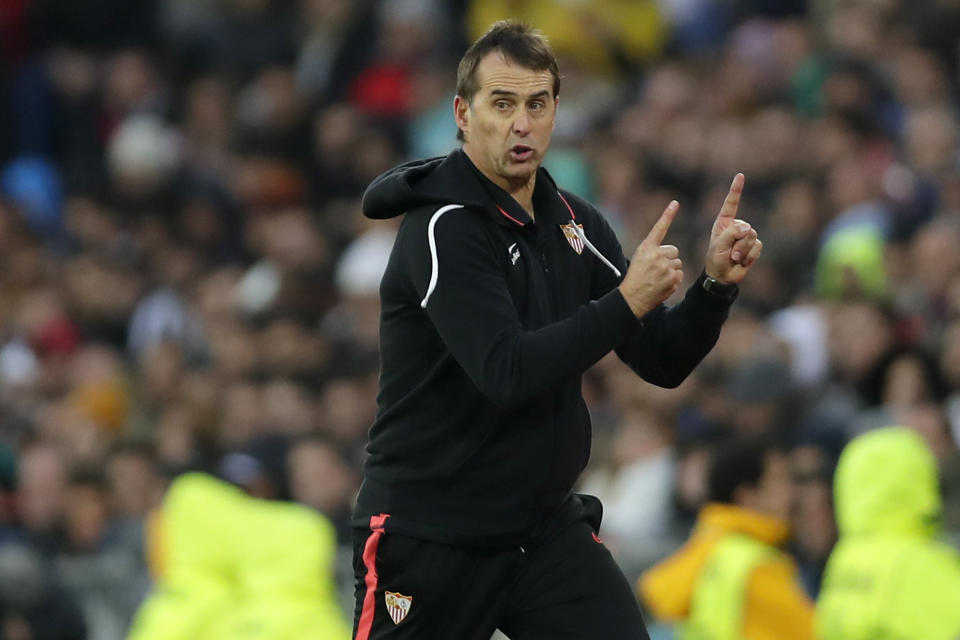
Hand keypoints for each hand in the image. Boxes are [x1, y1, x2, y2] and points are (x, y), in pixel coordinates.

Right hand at [618, 200, 683, 317]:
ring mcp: (666, 267)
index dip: (668, 215)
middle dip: (668, 259)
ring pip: (678, 263)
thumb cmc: (635, 277)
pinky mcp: (673, 278)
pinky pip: (680, 274)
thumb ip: (654, 251)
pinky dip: (674, 280)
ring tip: (658, 278)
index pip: (659, 228)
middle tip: (656, 269)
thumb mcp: (639, 258)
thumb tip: (673, 251)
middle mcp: (657, 255)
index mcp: (646, 247)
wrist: (633, 298)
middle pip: (674, 251)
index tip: (675, 203)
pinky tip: (662, 284)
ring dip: (671, 270)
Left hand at [705, 173, 761, 283]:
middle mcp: (736, 226)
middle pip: (745, 227)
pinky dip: (749, 256)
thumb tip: (748, 228)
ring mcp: (746, 236)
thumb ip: (731, 234)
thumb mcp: (718, 246)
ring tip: (733, 258)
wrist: (723, 276)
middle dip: (737, 243)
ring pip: (752, 237)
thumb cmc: (715, 260)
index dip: (736, 190)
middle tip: (728, 253)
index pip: (731, 203)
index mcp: (724, 222)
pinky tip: (742, 261)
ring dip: (742, 251)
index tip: (740, 176)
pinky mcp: (754, 246)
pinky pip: (757, 247)